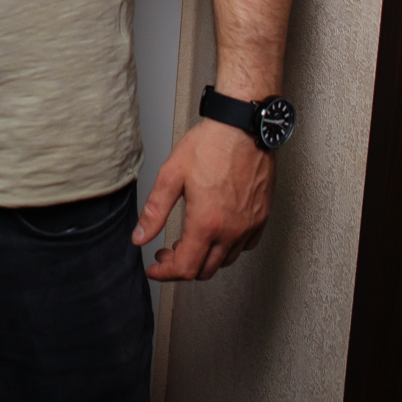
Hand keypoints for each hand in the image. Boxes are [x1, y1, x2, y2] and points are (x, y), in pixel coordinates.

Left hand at [133, 117, 274, 280]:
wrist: (243, 127)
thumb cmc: (210, 145)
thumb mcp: (171, 175)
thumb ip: (154, 211)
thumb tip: (140, 238)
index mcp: (206, 224)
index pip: (185, 268)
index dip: (165, 274)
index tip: (154, 269)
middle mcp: (231, 230)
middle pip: (205, 270)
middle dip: (182, 266)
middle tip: (167, 252)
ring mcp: (250, 225)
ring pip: (226, 261)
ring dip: (204, 258)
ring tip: (189, 241)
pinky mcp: (262, 216)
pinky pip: (246, 246)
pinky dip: (228, 248)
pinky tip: (217, 234)